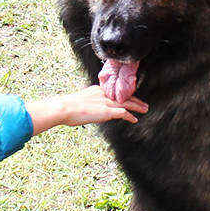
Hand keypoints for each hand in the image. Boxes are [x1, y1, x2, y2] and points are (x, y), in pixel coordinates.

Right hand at [27, 86, 147, 135]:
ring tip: (144, 109)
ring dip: (137, 107)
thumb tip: (86, 109)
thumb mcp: (78, 101)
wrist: (64, 108)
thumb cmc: (67, 108)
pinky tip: (134, 120)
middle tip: (143, 103)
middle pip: (123, 96)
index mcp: (96, 90)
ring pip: (127, 103)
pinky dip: (130, 116)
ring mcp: (106, 102)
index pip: (114, 92)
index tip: (129, 97)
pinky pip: (123, 113)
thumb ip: (86, 103)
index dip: (123, 95)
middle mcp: (103, 94)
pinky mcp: (107, 111)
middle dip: (134, 99)